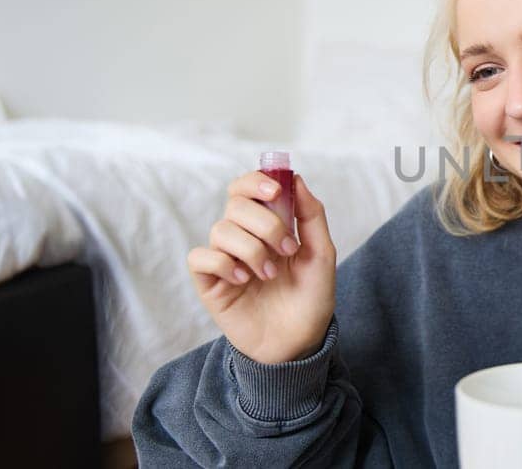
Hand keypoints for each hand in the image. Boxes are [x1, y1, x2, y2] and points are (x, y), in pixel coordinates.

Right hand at [187, 171, 336, 363]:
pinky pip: (201, 257)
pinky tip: (242, 281)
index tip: (276, 192)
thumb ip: (311, 216)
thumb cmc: (311, 300)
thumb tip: (296, 178)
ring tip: (268, 275)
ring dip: (250, 249)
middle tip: (286, 249)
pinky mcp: (209, 282)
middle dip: (264, 223)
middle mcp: (243, 238)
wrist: (298, 343)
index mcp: (267, 226)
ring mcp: (225, 259)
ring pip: (220, 230)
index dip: (256, 182)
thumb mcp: (321, 255)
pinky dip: (223, 263)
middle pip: (235, 204)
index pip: (248, 188)